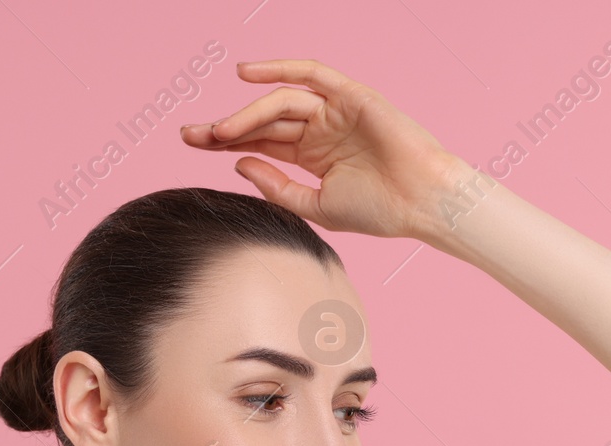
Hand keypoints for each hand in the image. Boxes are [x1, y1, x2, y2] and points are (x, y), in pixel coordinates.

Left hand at [180, 58, 467, 240]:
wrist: (421, 203)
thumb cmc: (379, 211)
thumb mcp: (316, 206)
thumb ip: (277, 187)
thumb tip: (239, 163)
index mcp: (314, 158)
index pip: (261, 144)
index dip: (227, 142)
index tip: (192, 142)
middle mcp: (321, 131)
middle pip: (263, 122)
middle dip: (225, 127)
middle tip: (189, 134)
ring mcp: (335, 112)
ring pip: (280, 104)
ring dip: (246, 114)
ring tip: (218, 132)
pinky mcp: (350, 96)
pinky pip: (310, 74)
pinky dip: (279, 68)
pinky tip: (246, 74)